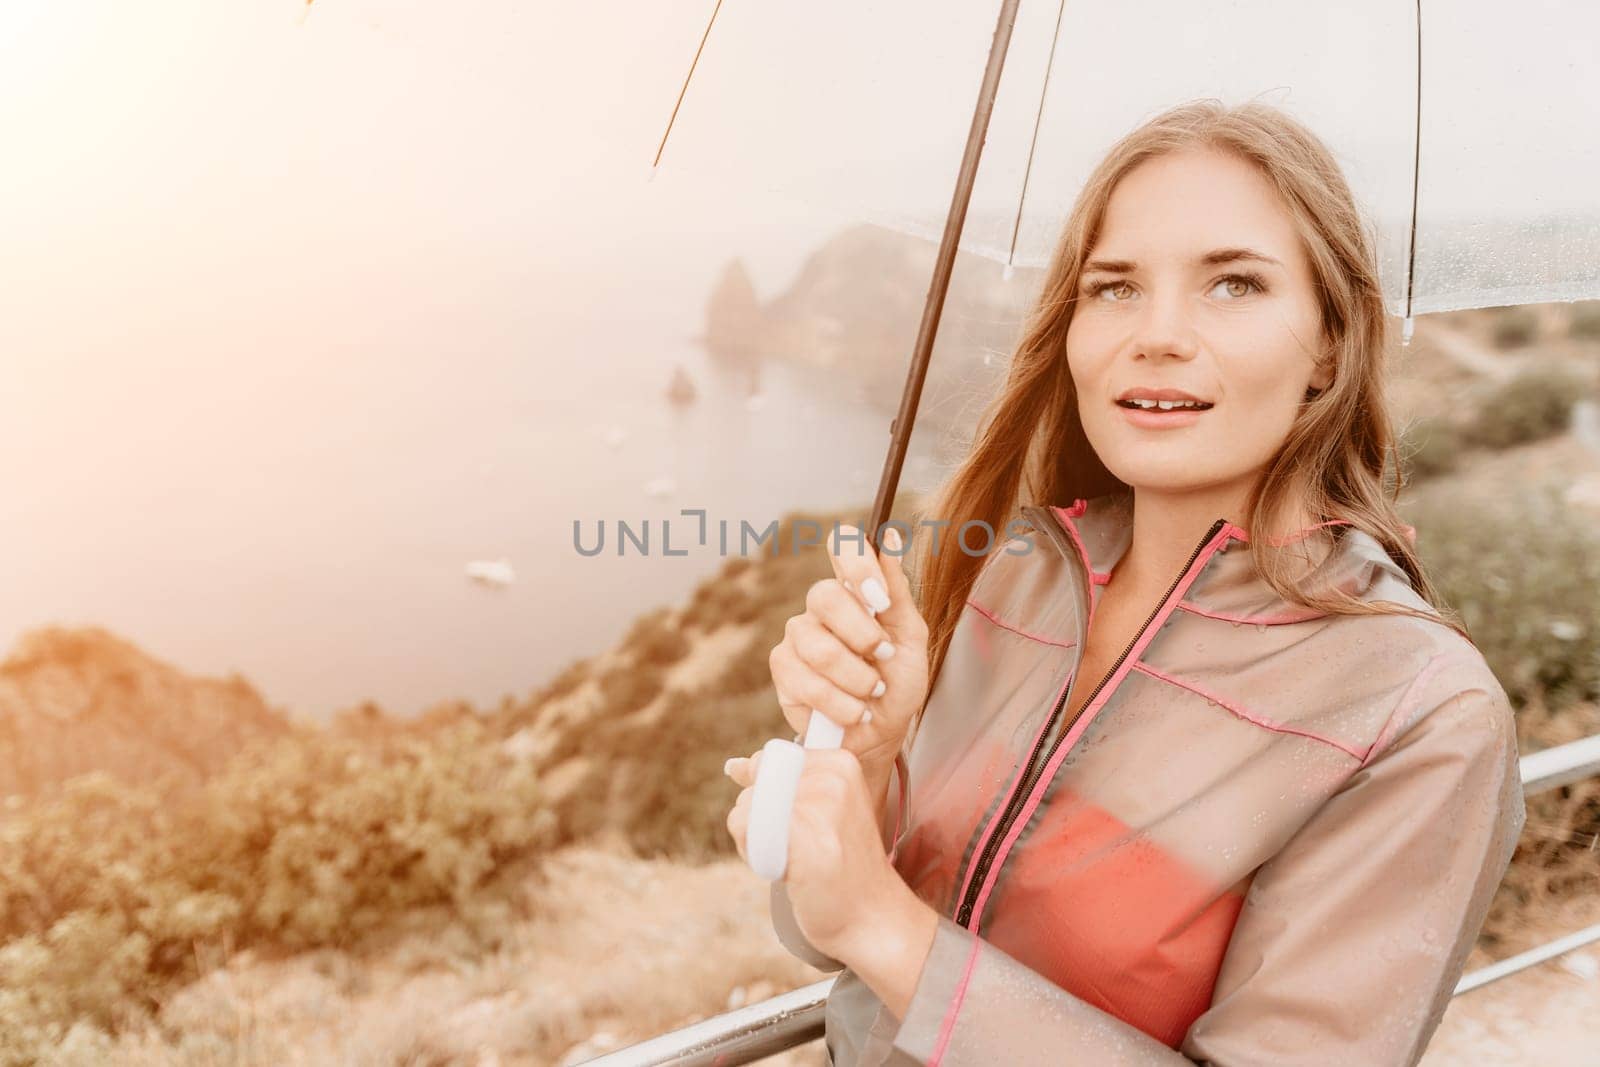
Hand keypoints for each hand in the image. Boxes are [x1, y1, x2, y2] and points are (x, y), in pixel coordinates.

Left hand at [725, 745, 908, 962]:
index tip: (799, 827)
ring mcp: (821, 805)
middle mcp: (832, 776)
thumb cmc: (841, 870)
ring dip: (755, 841)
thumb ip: (778, 783)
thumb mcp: (817, 812)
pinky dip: (752, 852)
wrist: (872, 920)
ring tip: (795, 862)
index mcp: (840, 763)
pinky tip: (784, 869)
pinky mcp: (804, 835)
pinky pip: (744, 825)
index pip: (768, 762)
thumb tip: (733, 766)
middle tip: (797, 850)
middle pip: (755, 784)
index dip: (768, 798)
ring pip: (745, 807)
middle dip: (759, 820)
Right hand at [768, 524, 930, 779]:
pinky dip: (841, 704)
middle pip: (824, 596)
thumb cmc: (896, 681)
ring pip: (818, 647)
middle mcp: (821, 606)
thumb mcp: (910, 637)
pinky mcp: (782, 669)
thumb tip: (887, 537)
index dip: (856, 562)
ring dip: (857, 678)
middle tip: (883, 657)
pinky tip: (855, 711)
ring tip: (872, 692)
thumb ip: (897, 591)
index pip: (842, 546)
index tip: (879, 597)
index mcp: (855, 588)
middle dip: (862, 635)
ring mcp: (797, 636)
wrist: (881, 732)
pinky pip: (807, 682)